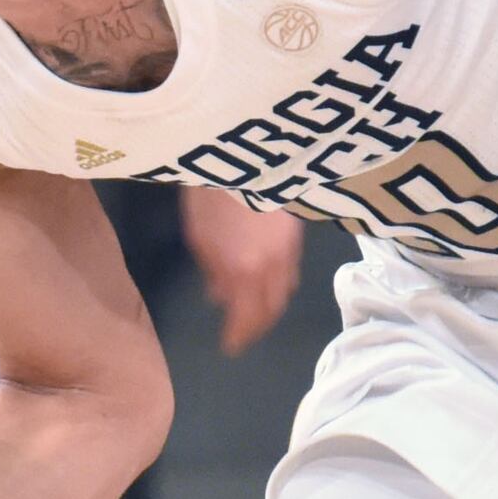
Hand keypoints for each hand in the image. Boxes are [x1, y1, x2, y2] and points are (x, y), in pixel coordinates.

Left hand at [183, 190, 307, 355]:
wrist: (245, 151)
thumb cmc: (209, 193)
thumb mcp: (199, 236)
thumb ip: (213, 271)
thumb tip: (219, 298)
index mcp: (246, 272)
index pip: (247, 319)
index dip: (240, 336)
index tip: (230, 347)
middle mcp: (274, 267)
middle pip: (273, 309)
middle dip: (259, 326)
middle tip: (245, 333)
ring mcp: (290, 248)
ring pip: (286, 289)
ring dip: (271, 305)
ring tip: (256, 309)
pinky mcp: (298, 230)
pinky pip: (292, 268)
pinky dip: (280, 282)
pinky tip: (268, 278)